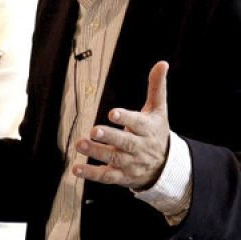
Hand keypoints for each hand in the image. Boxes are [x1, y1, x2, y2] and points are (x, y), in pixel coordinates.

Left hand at [73, 61, 169, 189]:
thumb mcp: (159, 110)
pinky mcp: (121, 176)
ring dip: (96, 152)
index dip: (126, 118)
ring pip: (113, 158)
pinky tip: (76, 168)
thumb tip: (162, 63)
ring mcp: (130, 163)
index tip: (113, 113)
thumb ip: (157, 87)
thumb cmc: (156, 132)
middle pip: (125, 143)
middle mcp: (139, 147)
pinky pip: (105, 177)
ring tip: (79, 144)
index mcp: (148, 129)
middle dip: (110, 137)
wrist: (164, 166)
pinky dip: (91, 174)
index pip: (138, 123)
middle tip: (94, 130)